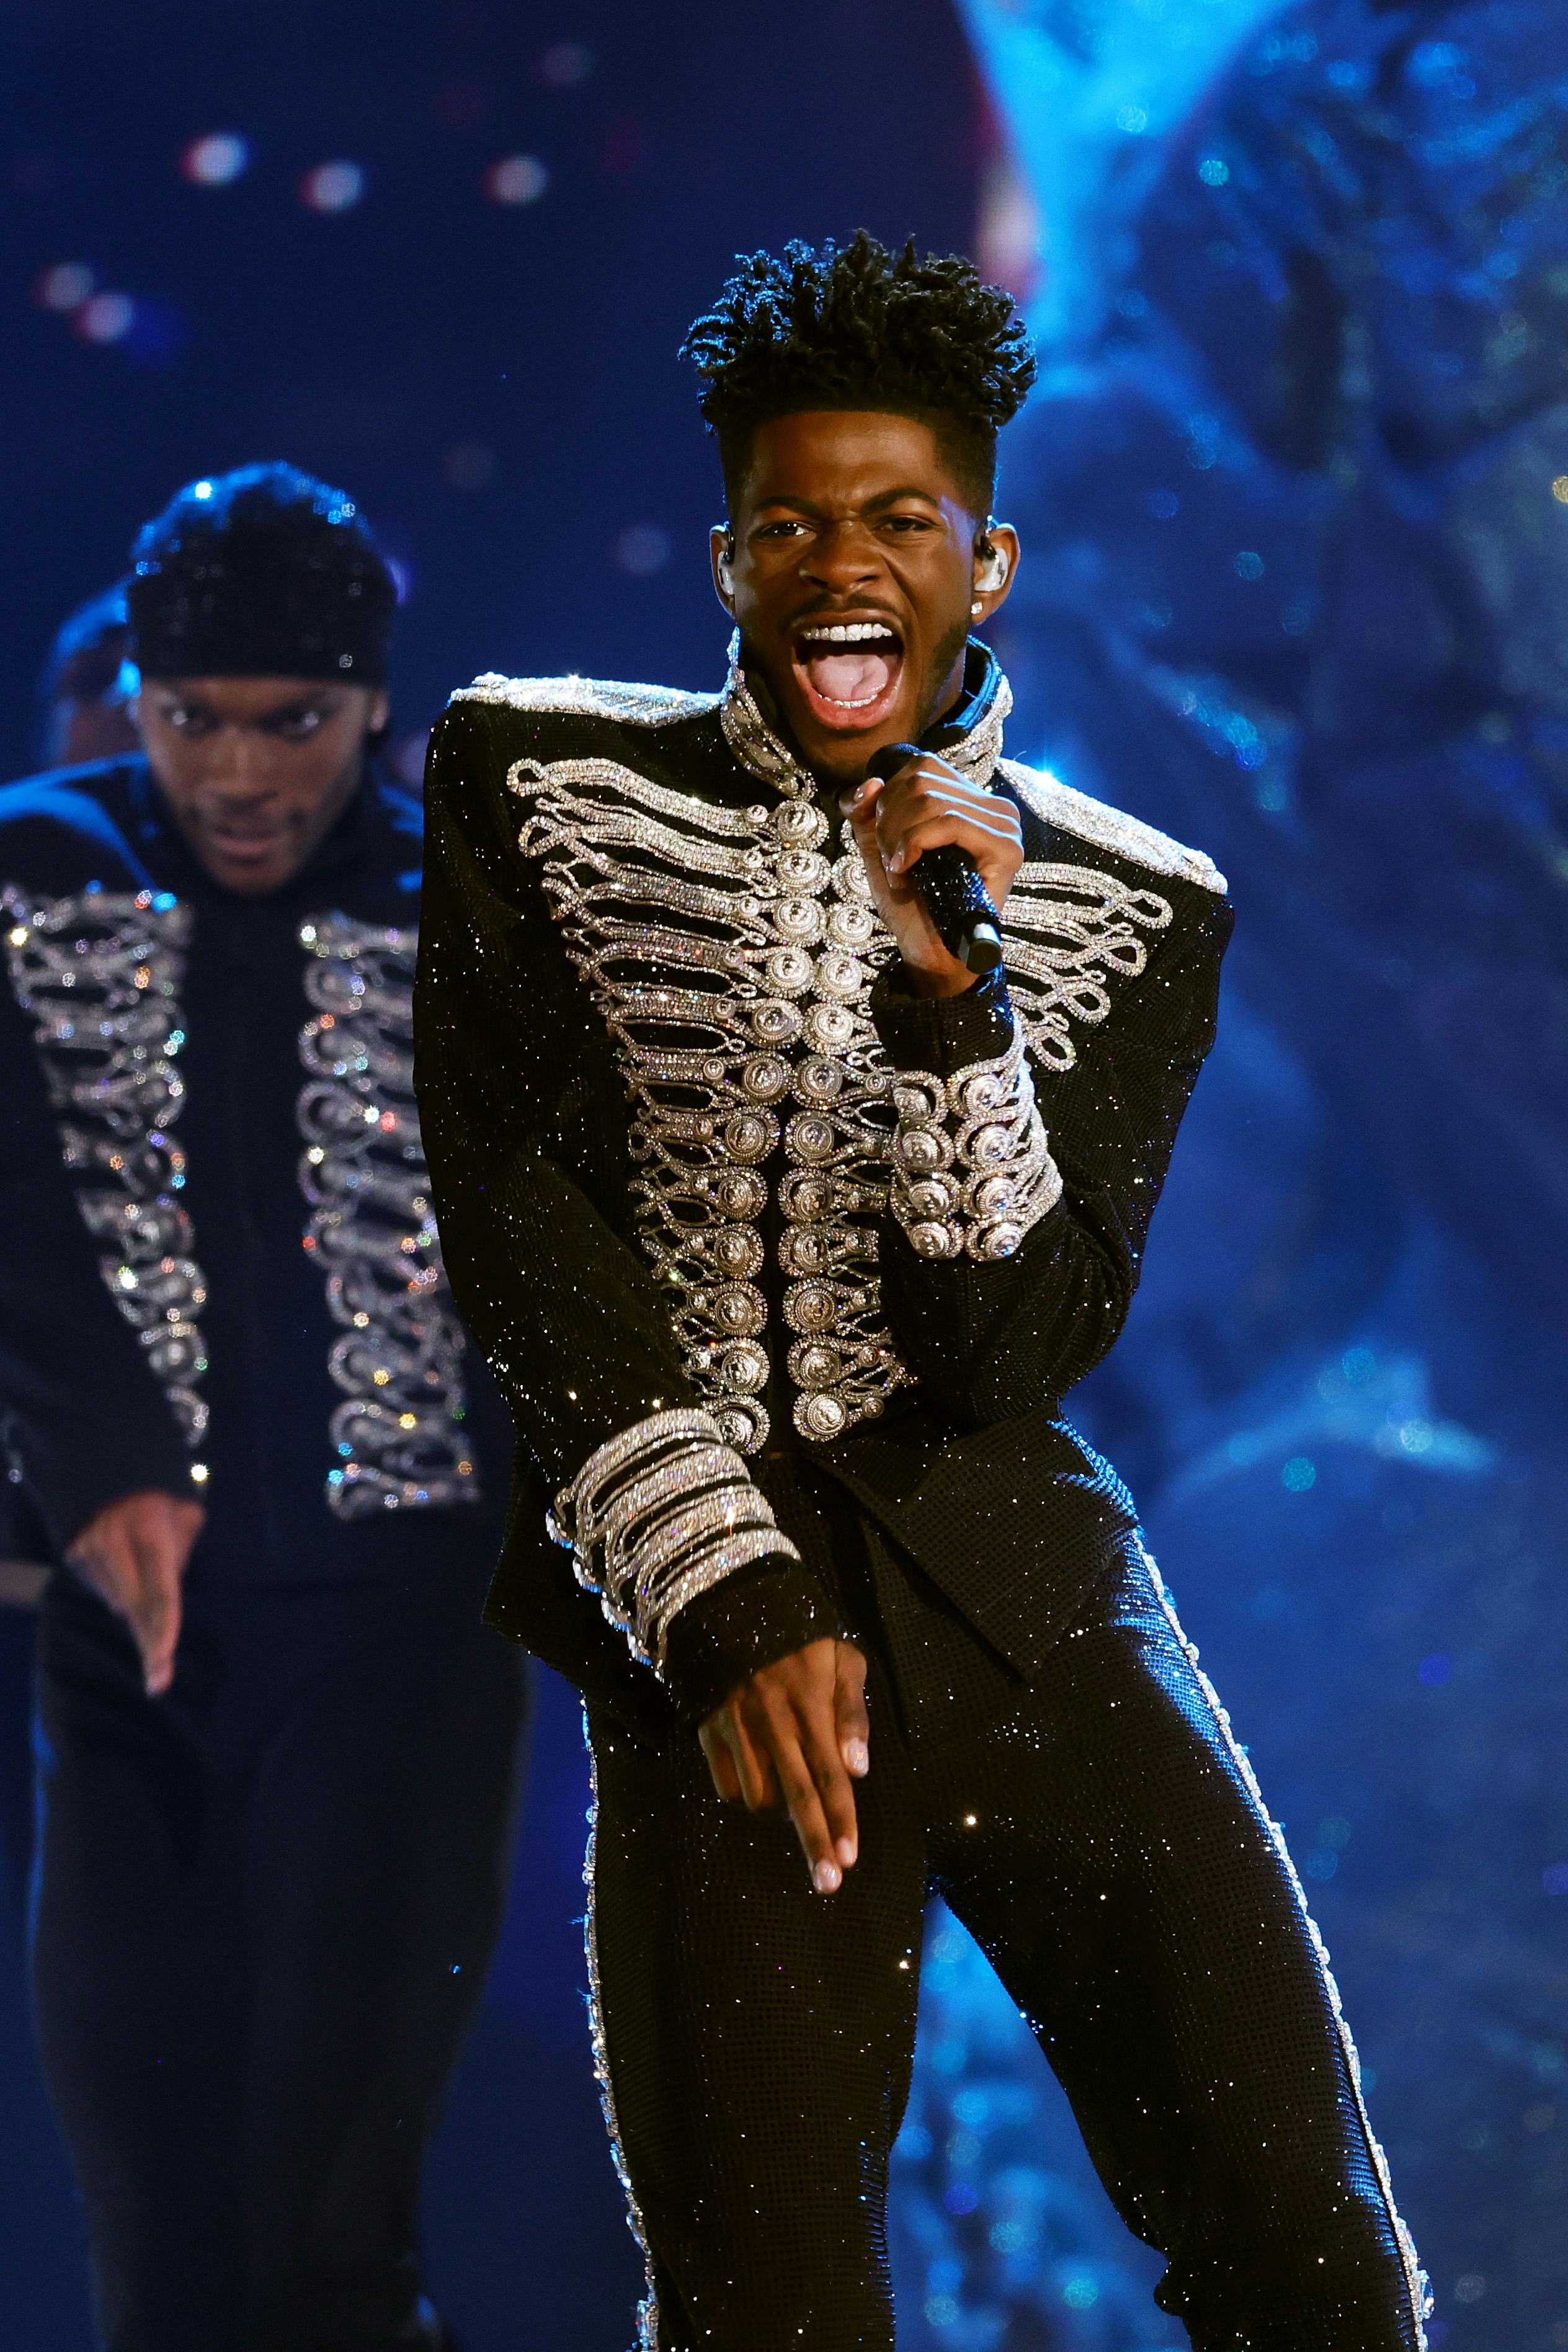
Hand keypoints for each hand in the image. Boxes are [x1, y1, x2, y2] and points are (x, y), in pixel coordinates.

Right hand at [65, 1489, 204, 1696]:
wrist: (116, 1482)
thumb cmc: (164, 1509)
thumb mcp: (186, 1517)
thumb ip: (185, 1553)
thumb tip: (169, 1601)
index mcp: (150, 1528)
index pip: (159, 1587)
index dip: (163, 1625)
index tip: (162, 1656)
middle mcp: (114, 1539)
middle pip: (136, 1606)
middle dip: (150, 1645)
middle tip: (158, 1682)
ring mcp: (89, 1549)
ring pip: (120, 1603)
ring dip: (139, 1610)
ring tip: (150, 1581)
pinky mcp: (75, 1557)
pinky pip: (106, 1593)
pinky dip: (122, 1595)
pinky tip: (129, 1576)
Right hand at [698, 1638, 869, 1892]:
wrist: (732, 1605)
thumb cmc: (801, 1638)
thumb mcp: (843, 1659)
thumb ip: (854, 1713)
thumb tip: (859, 1770)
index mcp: (812, 1708)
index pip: (831, 1776)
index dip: (842, 1820)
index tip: (850, 1859)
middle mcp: (775, 1725)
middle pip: (798, 1797)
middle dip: (815, 1843)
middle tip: (828, 1883)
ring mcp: (738, 1730)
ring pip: (760, 1797)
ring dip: (781, 1814)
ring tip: (796, 1809)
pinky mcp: (710, 1731)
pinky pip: (728, 1783)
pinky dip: (745, 1795)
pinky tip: (761, 1787)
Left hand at [840, 752, 1022, 996]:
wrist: (931, 952)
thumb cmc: (912, 901)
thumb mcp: (880, 845)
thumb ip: (868, 810)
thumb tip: (870, 782)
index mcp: (969, 799)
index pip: (921, 766)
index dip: (887, 799)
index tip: (884, 842)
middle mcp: (993, 806)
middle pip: (921, 779)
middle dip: (889, 822)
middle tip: (893, 861)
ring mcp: (1004, 826)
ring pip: (931, 799)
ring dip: (898, 838)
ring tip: (901, 871)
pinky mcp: (1007, 848)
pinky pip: (949, 822)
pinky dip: (915, 845)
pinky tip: (907, 870)